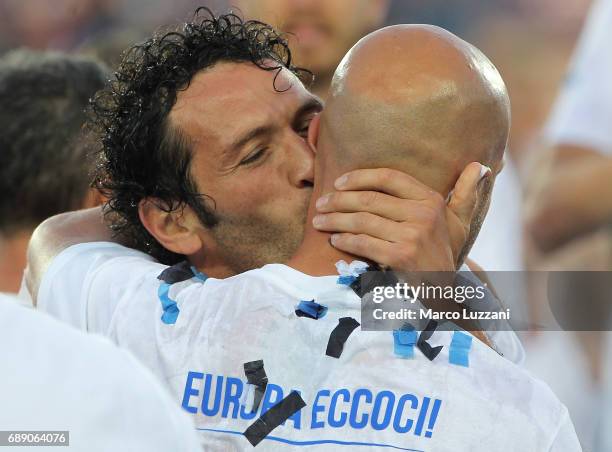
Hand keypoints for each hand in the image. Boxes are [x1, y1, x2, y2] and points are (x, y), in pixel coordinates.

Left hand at [312, 163, 489, 271]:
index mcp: (432, 200)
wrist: (446, 292)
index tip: (339, 182)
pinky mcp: (401, 257)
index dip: (360, 176)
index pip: (390, 178)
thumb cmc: (446, 254)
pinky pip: (363, 242)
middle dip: (339, 200)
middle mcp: (424, 214)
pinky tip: (333, 239)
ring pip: (363, 220)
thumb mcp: (459, 223)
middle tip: (320, 204)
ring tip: (318, 221)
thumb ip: (466, 194)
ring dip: (335, 219)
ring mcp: (413, 235)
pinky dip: (344, 239)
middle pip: (370, 199)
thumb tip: (480, 165)